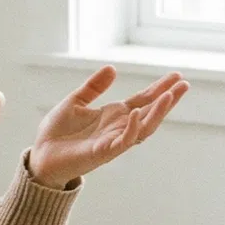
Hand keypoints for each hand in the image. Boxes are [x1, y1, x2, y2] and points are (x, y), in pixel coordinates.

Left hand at [27, 68, 186, 189]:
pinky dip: (132, 127)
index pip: (143, 100)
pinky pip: (123, 141)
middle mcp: (118, 128)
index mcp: (114, 116)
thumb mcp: (75, 101)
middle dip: (167, 99)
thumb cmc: (56, 133)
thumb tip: (113, 68)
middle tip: (184, 84)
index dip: (159, 88)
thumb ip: (94, 87)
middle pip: (150, 112)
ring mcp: (113, 141)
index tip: (176, 76)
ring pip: (143, 127)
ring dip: (158, 113)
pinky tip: (137, 112)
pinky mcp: (103, 152)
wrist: (40, 156)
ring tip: (170, 96)